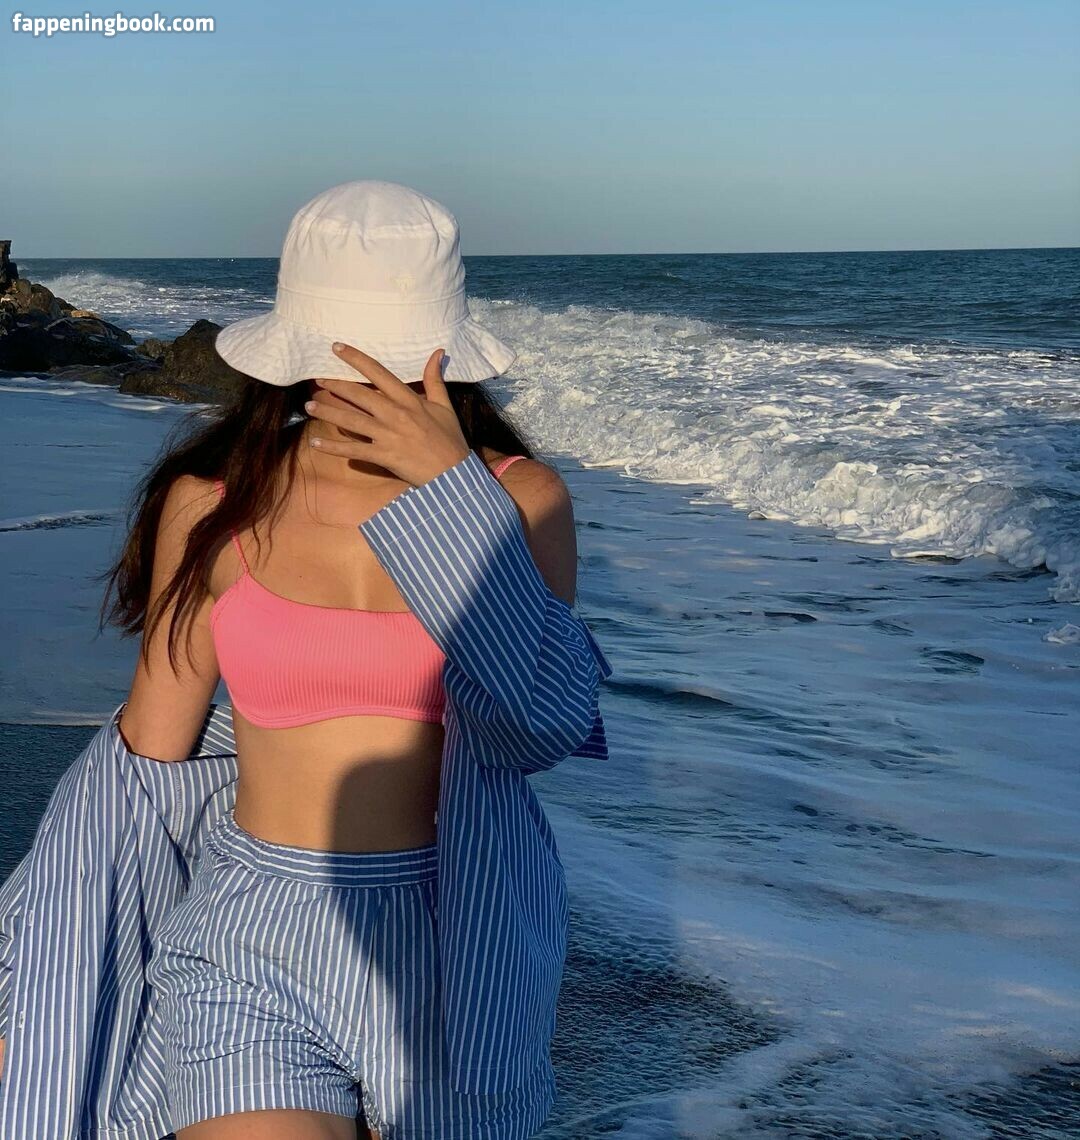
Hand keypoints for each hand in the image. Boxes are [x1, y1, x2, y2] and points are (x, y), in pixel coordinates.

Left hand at [305, 343, 470, 486]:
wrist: (454, 473)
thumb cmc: (450, 440)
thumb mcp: (444, 406)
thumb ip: (434, 379)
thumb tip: (437, 352)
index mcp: (409, 399)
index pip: (378, 372)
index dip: (355, 358)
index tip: (336, 348)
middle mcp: (395, 414)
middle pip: (358, 394)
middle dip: (335, 386)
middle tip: (317, 380)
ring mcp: (388, 435)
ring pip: (351, 420)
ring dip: (327, 413)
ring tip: (308, 407)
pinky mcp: (384, 456)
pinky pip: (353, 450)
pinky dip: (333, 448)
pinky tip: (315, 444)